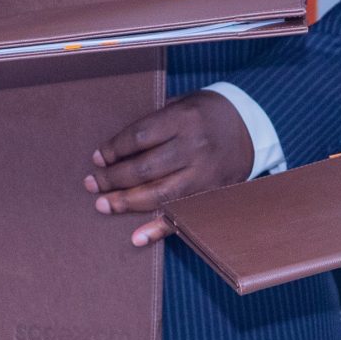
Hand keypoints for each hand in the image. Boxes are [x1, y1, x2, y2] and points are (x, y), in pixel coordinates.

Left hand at [84, 90, 254, 246]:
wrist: (249, 127)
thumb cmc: (204, 113)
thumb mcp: (181, 103)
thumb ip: (154, 123)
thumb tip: (115, 150)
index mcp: (184, 119)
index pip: (139, 137)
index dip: (113, 150)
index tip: (97, 158)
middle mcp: (195, 147)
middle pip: (144, 168)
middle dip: (112, 179)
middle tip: (91, 184)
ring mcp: (204, 174)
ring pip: (159, 194)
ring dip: (126, 202)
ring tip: (103, 205)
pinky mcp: (211, 194)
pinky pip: (182, 215)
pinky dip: (159, 228)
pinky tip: (137, 236)